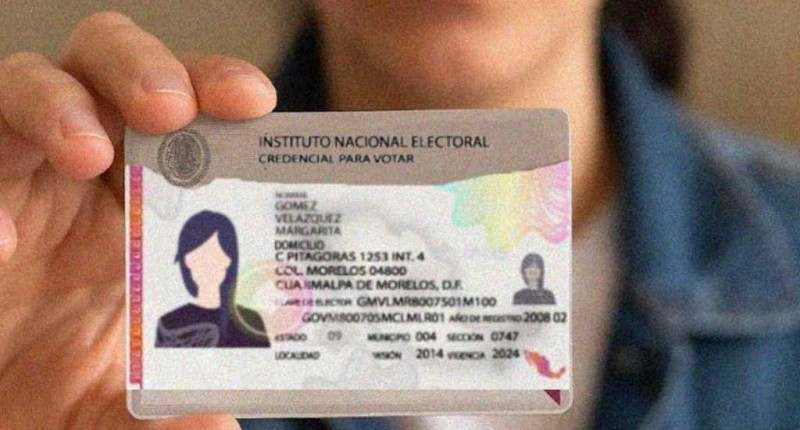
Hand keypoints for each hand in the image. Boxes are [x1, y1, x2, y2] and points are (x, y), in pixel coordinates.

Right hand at [0, 11, 275, 428]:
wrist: (2, 423)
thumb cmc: (64, 403)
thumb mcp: (134, 408)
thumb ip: (177, 410)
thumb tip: (214, 424)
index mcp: (150, 205)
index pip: (190, 117)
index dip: (217, 89)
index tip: (253, 102)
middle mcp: (83, 179)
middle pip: (107, 67)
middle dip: (140, 68)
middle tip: (169, 108)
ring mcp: (15, 184)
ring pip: (22, 86)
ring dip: (55, 103)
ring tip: (85, 153)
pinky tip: (0, 244)